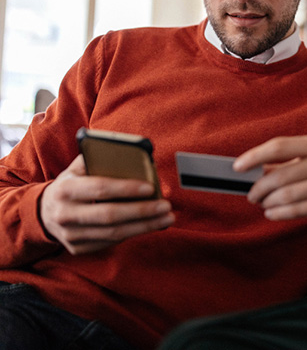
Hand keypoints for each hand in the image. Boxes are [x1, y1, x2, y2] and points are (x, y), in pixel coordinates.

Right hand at [40, 155, 174, 254]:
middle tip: (166, 206)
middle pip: (110, 215)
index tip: (151, 188)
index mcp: (65, 189)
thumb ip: (99, 159)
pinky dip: (133, 234)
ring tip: (167, 218)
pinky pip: (110, 243)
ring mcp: (70, 235)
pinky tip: (151, 226)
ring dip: (145, 226)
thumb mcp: (77, 168)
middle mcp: (65, 214)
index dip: (126, 189)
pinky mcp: (77, 248)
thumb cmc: (71, 184)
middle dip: (142, 211)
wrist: (43, 212)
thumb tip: (134, 154)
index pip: (100, 188)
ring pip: (113, 233)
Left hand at [235, 135, 306, 225]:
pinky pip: (298, 210)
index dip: (255, 156)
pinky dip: (280, 213)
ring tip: (263, 205)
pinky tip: (272, 213)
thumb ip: (288, 163)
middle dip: (259, 188)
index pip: (280, 146)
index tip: (238, 166)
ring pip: (287, 195)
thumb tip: (256, 170)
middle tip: (252, 195)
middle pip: (280, 175)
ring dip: (268, 202)